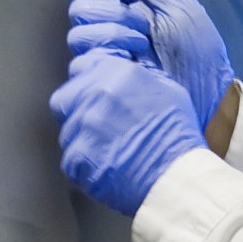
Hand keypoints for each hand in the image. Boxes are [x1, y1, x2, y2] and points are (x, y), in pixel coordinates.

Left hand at [51, 47, 205, 216]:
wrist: (174, 175)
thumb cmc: (177, 136)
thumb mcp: (167, 89)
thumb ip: (137, 77)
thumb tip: (124, 75)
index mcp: (117, 73)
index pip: (82, 66)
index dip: (87, 81)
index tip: (93, 93)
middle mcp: (96, 95)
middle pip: (65, 97)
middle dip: (75, 108)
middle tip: (94, 124)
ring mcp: (83, 126)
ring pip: (67, 130)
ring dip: (82, 138)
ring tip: (108, 150)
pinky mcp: (76, 156)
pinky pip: (70, 158)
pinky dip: (83, 165)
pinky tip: (106, 166)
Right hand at [69, 0, 233, 128]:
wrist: (207, 100)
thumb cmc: (201, 58)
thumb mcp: (183, 10)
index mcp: (127, 12)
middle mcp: (109, 33)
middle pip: (80, 8)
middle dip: (111, 11)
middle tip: (141, 25)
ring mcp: (103, 60)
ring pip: (79, 36)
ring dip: (111, 35)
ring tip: (140, 47)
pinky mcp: (100, 84)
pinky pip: (82, 65)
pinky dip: (108, 57)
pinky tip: (131, 63)